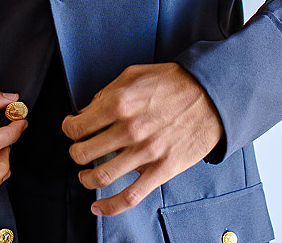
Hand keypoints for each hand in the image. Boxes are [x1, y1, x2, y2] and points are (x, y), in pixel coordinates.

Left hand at [62, 63, 222, 216]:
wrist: (212, 95)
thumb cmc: (174, 82)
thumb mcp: (135, 73)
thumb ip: (107, 91)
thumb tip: (87, 111)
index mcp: (119, 103)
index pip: (77, 127)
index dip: (69, 130)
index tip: (72, 130)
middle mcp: (129, 129)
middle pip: (83, 153)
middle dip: (75, 154)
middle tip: (79, 151)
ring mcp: (146, 152)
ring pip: (101, 177)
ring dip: (86, 179)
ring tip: (85, 176)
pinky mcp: (162, 170)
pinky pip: (130, 196)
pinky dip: (110, 206)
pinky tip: (98, 207)